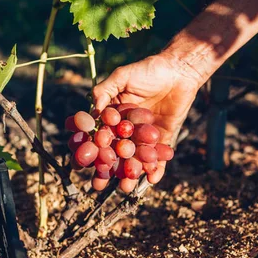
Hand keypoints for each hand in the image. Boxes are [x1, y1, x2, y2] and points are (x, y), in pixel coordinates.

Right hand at [92, 51, 205, 183]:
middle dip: (107, 169)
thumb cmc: (148, 70)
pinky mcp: (163, 139)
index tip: (79, 164)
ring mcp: (144, 137)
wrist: (179, 71)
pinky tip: (152, 180)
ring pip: (135, 158)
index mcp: (113, 116)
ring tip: (125, 187)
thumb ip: (106, 90)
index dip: (89, 149)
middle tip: (98, 186)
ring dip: (130, 172)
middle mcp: (126, 129)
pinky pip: (159, 157)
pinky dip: (157, 168)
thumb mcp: (123, 76)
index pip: (99, 136)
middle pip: (114, 152)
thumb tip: (93, 109)